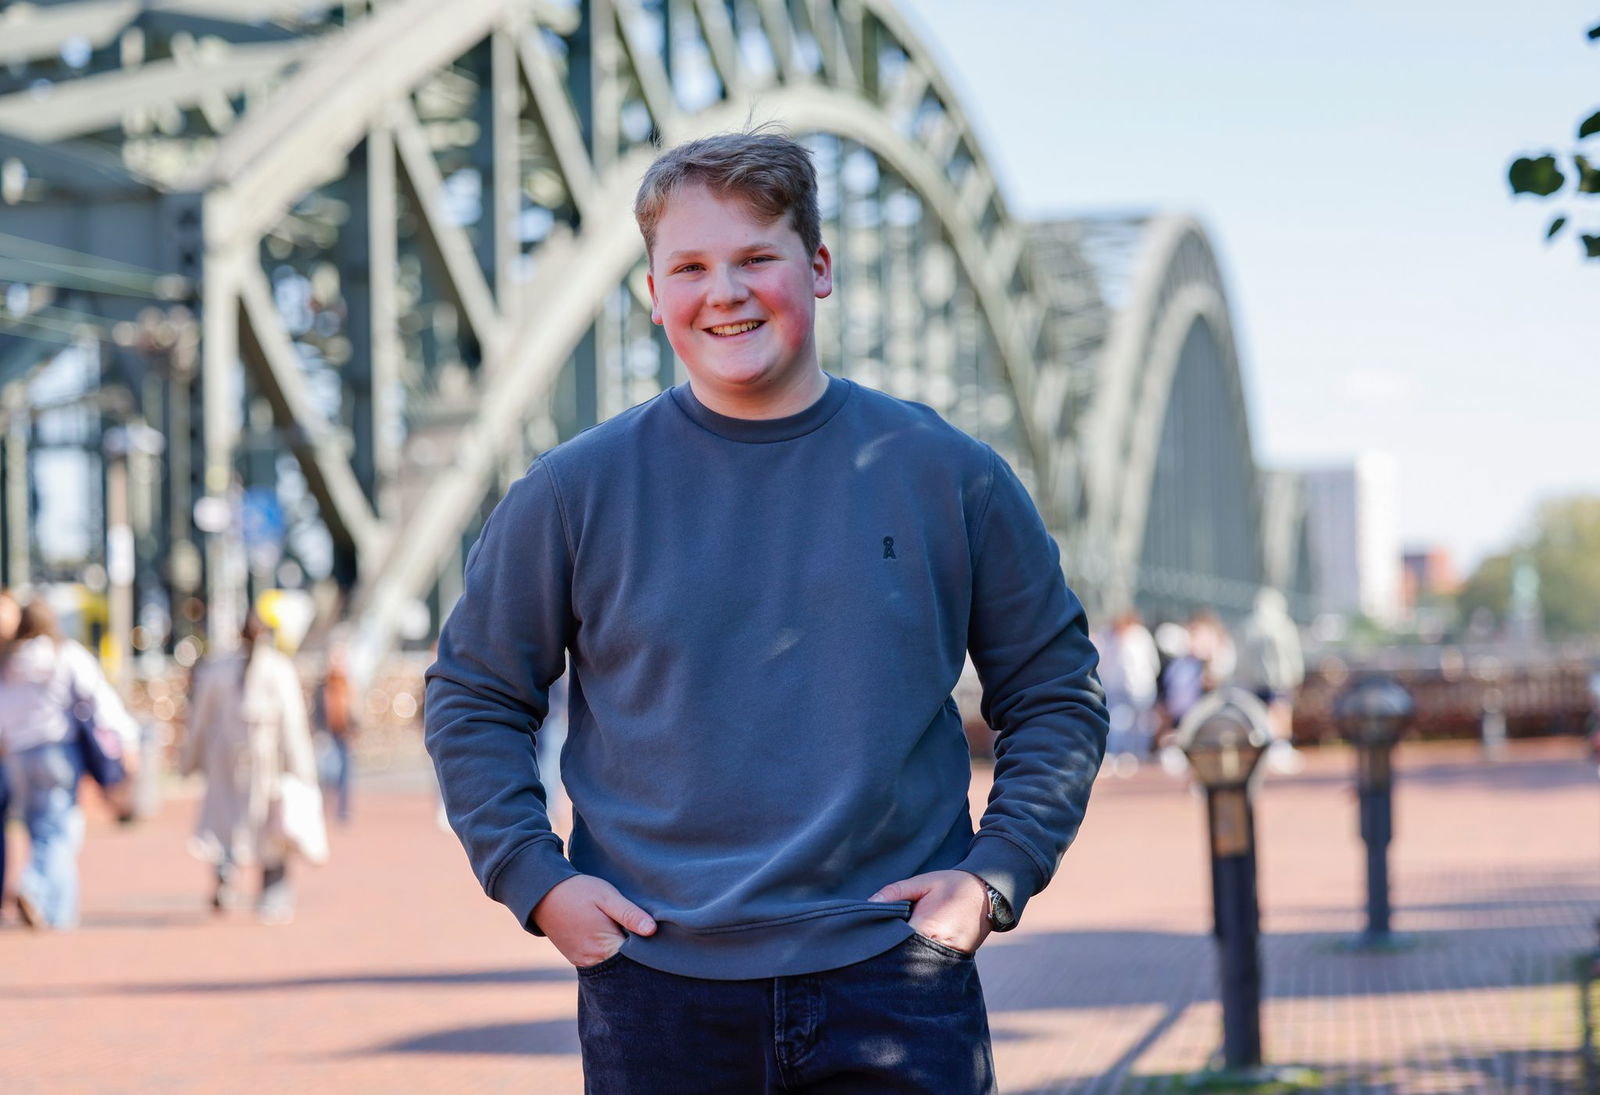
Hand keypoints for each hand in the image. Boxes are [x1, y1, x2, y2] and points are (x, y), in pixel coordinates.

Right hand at [532, 874, 656, 967]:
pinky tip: (613, 936)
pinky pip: (599, 961)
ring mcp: (583, 962)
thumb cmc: (578, 891)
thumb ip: (629, 914)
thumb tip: (653, 930)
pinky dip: (609, 952)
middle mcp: (592, 960)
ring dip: (622, 952)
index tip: (656, 934)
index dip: (648, 947)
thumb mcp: (607, 896)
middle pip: (625, 964)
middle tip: (643, 932)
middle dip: (637, 952)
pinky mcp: (576, 959)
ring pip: (612, 963)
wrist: (543, 893)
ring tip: (627, 932)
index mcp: (604, 946)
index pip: (637, 957)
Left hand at [869, 870, 990, 954]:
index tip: (866, 937)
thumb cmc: (953, 886)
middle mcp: (937, 948)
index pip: (894, 942)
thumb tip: (868, 903)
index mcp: (928, 927)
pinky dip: (915, 958)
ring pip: (914, 964)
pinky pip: (927, 964)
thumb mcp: (923, 882)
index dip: (878, 940)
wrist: (988, 894)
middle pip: (902, 957)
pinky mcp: (951, 962)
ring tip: (888, 949)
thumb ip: (895, 892)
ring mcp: (946, 958)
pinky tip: (907, 951)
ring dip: (901, 956)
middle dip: (887, 951)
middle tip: (871, 946)